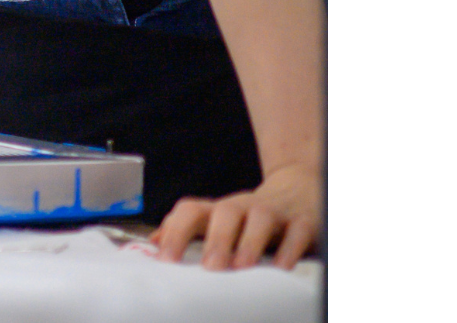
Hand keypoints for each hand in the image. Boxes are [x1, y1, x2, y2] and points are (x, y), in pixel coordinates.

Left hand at [151, 161, 320, 269]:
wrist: (299, 189)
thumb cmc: (251, 215)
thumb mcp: (219, 219)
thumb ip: (188, 229)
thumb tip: (154, 243)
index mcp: (221, 209)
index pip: (191, 210)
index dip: (175, 231)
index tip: (166, 259)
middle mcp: (245, 207)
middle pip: (226, 212)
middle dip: (217, 239)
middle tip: (209, 267)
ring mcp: (275, 211)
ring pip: (262, 217)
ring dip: (250, 241)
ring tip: (242, 266)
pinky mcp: (303, 221)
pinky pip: (297, 231)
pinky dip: (290, 248)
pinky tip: (281, 267)